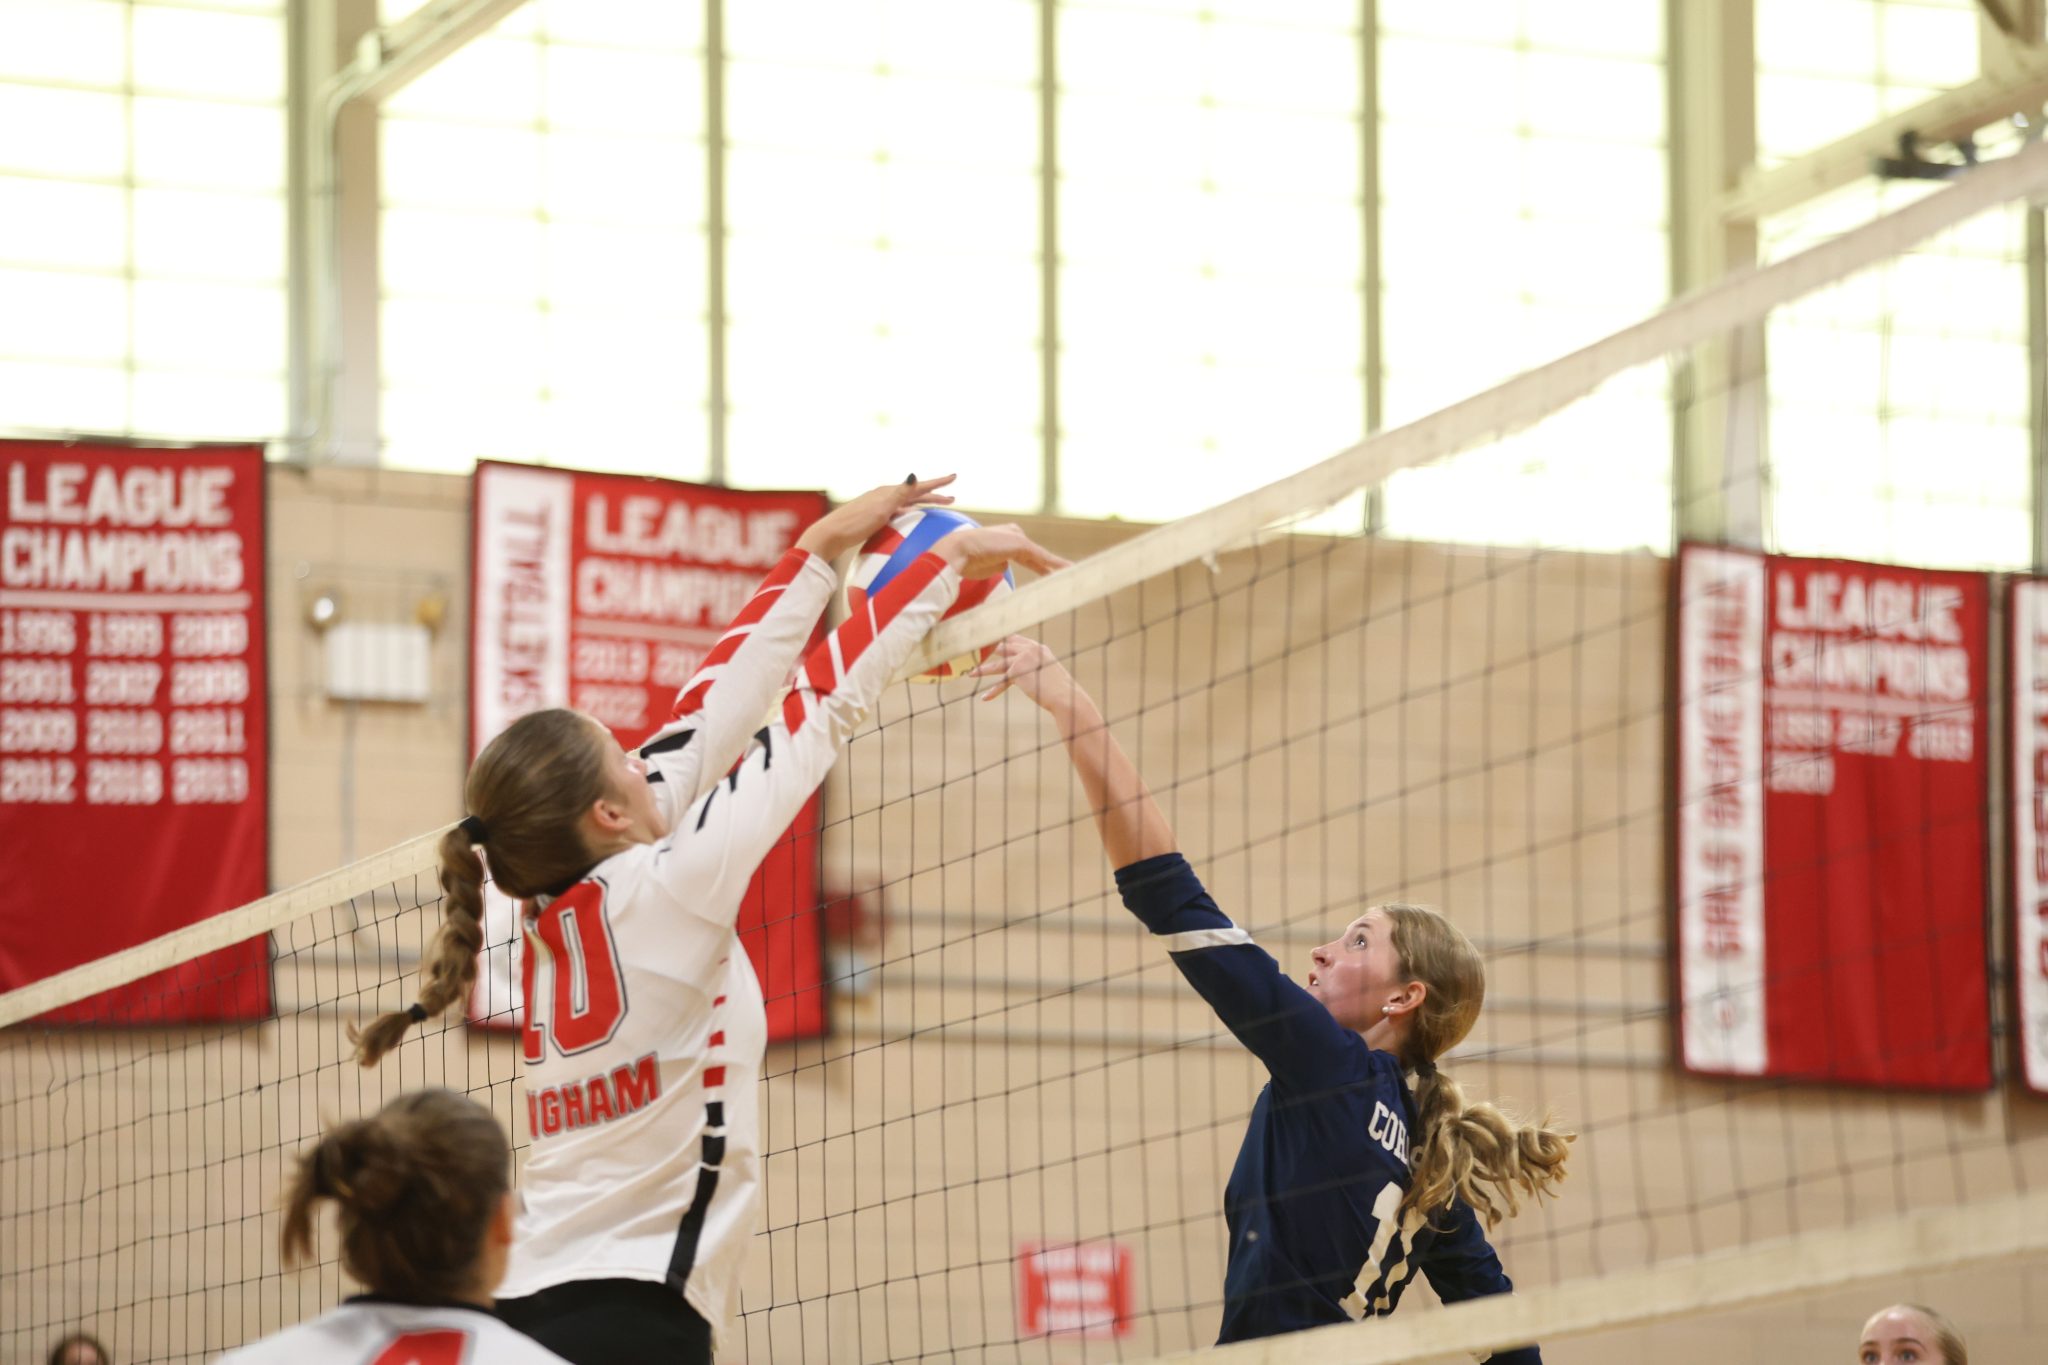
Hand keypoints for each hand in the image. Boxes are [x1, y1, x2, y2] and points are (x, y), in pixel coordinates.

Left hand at [796, 474, 957, 561]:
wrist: (830, 535)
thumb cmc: (855, 524)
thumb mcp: (880, 509)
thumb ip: (898, 494)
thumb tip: (914, 476)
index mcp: (888, 492)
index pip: (919, 486)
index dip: (937, 482)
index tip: (954, 477)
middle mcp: (884, 496)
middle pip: (915, 495)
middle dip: (934, 495)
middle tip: (952, 498)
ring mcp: (878, 506)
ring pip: (908, 504)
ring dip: (923, 504)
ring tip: (937, 507)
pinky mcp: (873, 518)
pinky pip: (899, 513)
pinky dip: (910, 514)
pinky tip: (912, 521)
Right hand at [930, 523, 1071, 581]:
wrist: (957, 551)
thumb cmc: (965, 561)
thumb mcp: (985, 566)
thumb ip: (997, 565)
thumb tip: (1003, 567)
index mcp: (1005, 538)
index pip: (1029, 556)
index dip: (1042, 567)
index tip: (1053, 578)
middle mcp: (1014, 534)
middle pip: (1038, 556)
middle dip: (1053, 568)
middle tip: (1070, 577)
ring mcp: (1018, 538)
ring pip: (1043, 557)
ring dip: (1058, 569)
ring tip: (1075, 577)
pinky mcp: (1022, 544)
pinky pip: (1042, 558)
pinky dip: (1056, 566)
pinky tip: (1070, 572)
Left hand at [968, 635, 1079, 711]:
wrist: (1064, 696)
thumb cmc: (1059, 688)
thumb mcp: (1047, 671)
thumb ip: (1034, 666)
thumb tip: (1021, 671)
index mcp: (1038, 647)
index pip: (1015, 638)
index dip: (1000, 638)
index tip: (988, 637)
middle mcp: (1030, 649)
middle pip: (1003, 647)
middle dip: (987, 648)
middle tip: (971, 648)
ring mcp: (1023, 659)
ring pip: (998, 664)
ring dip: (982, 669)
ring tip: (970, 674)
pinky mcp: (1018, 672)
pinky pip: (1002, 682)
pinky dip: (993, 691)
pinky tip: (985, 698)